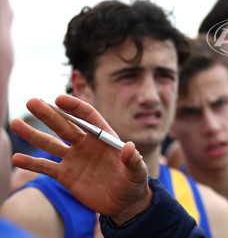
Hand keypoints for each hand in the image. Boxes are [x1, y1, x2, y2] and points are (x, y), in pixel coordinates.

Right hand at [10, 95, 152, 223]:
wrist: (124, 203)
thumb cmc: (133, 182)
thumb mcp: (137, 171)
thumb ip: (133, 159)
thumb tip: (129, 147)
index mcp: (104, 137)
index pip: (88, 117)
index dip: (74, 107)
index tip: (59, 99)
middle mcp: (86, 144)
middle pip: (65, 125)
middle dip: (49, 114)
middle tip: (32, 102)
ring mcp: (74, 158)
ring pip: (50, 143)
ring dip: (33, 134)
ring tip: (15, 123)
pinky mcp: (66, 175)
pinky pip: (46, 167)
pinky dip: (31, 163)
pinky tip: (16, 158)